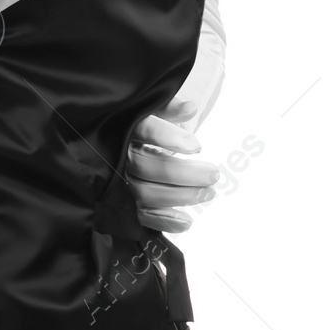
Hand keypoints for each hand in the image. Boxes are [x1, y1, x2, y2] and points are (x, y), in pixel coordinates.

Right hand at [127, 112, 219, 233]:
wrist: (117, 146)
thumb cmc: (142, 127)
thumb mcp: (154, 111)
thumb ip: (170, 109)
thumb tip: (190, 108)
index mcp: (126, 126)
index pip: (144, 129)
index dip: (168, 137)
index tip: (196, 145)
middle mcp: (118, 154)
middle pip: (146, 166)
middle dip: (183, 173)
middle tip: (213, 174)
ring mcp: (118, 180)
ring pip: (144, 192)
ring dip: (180, 196)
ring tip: (208, 193)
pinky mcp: (123, 203)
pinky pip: (140, 215)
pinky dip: (164, 220)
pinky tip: (187, 220)